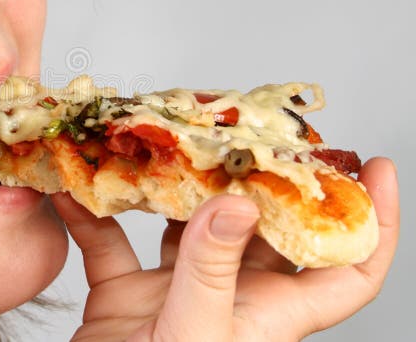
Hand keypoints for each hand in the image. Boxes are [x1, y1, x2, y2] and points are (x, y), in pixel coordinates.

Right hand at [51, 157, 398, 341]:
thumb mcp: (194, 332)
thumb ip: (212, 268)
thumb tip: (238, 204)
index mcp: (268, 311)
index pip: (347, 270)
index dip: (374, 222)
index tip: (378, 168)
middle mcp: (229, 292)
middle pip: (262, 226)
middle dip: (260, 178)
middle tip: (252, 132)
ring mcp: (175, 289)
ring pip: (185, 223)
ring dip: (174, 185)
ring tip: (168, 144)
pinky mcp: (125, 291)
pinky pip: (110, 241)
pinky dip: (92, 214)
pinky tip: (75, 189)